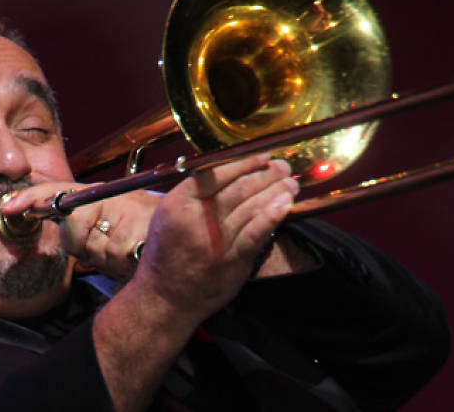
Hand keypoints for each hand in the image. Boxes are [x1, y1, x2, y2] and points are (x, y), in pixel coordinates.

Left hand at [1, 183, 160, 280]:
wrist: (194, 230)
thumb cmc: (150, 227)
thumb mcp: (118, 214)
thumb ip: (87, 218)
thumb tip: (59, 220)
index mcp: (103, 192)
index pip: (60, 192)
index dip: (32, 198)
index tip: (9, 207)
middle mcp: (110, 200)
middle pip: (73, 233)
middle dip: (86, 245)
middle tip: (114, 239)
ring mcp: (123, 217)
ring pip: (92, 250)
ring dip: (107, 257)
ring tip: (131, 246)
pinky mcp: (132, 237)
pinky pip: (112, 258)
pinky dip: (123, 262)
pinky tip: (138, 253)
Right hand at [134, 152, 298, 319]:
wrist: (164, 298)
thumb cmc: (166, 256)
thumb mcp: (166, 216)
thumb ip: (192, 195)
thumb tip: (227, 173)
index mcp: (178, 203)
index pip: (215, 173)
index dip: (243, 162)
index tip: (261, 156)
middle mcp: (197, 219)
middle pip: (238, 188)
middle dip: (265, 174)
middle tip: (281, 167)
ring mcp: (216, 241)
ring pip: (251, 207)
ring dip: (274, 191)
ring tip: (289, 183)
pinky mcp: (232, 261)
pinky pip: (256, 233)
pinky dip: (272, 216)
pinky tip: (285, 204)